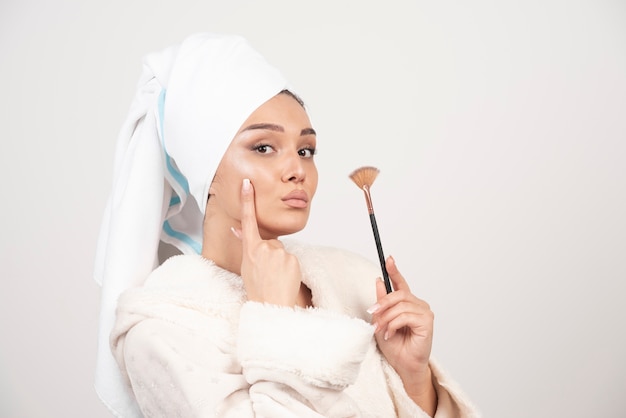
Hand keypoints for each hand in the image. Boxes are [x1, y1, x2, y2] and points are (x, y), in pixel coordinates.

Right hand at [234, 178, 301, 306]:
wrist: (272, 306)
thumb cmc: (257, 288)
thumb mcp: (246, 266)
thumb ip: (246, 246)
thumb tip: (238, 228)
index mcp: (250, 250)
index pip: (248, 221)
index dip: (248, 201)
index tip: (247, 184)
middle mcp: (264, 248)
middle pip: (271, 243)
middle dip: (270, 254)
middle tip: (266, 272)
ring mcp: (279, 253)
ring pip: (281, 252)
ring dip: (279, 262)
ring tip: (275, 277)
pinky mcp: (292, 259)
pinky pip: (291, 259)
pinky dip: (288, 267)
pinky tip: (283, 278)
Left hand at [368, 256, 436, 413]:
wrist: (403, 365)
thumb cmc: (395, 346)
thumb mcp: (381, 320)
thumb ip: (382, 302)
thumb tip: (379, 280)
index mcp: (407, 304)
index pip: (401, 284)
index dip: (394, 270)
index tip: (388, 258)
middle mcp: (418, 305)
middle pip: (398, 294)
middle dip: (382, 303)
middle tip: (372, 312)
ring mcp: (424, 313)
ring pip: (400, 305)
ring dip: (386, 317)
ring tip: (381, 329)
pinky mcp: (427, 322)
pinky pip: (405, 316)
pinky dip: (393, 324)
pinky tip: (390, 333)